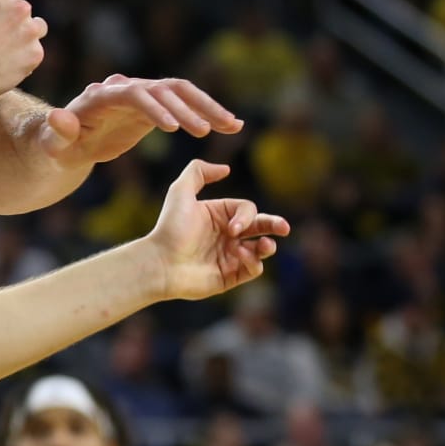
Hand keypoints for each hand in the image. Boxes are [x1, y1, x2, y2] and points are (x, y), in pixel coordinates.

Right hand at [0, 0, 47, 108]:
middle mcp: (20, 7)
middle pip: (25, 13)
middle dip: (12, 24)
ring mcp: (29, 31)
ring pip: (37, 30)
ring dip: (24, 38)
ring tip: (1, 52)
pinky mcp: (35, 54)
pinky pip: (34, 55)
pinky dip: (22, 60)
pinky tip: (2, 65)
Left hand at [39, 75, 241, 165]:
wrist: (65, 142)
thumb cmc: (56, 146)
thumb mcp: (54, 145)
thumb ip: (59, 132)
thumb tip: (57, 116)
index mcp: (102, 96)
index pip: (133, 94)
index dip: (152, 107)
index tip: (172, 129)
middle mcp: (125, 89)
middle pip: (162, 89)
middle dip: (185, 107)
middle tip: (206, 130)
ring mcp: (142, 95)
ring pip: (181, 92)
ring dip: (207, 106)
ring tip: (232, 125)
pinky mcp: (155, 106)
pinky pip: (186, 105)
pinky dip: (208, 113)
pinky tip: (231, 125)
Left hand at [142, 160, 289, 300]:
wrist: (160, 262)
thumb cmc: (170, 227)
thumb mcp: (180, 192)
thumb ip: (199, 172)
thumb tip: (226, 169)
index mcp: (219, 215)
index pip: (247, 210)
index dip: (247, 216)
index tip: (233, 228)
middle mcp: (226, 235)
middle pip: (260, 227)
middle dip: (275, 225)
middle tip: (284, 228)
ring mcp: (229, 256)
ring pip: (260, 250)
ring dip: (267, 246)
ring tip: (264, 246)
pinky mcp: (229, 276)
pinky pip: (252, 270)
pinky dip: (253, 263)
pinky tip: (240, 258)